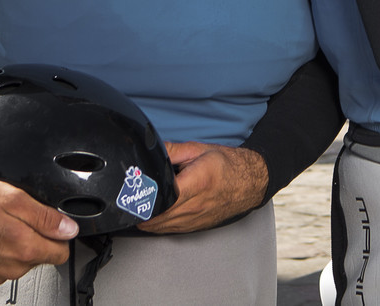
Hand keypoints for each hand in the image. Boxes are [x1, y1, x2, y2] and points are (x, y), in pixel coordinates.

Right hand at [0, 180, 76, 289]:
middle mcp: (10, 267)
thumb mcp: (14, 198)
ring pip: (19, 265)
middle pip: (39, 258)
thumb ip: (46, 217)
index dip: (58, 237)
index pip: (60, 253)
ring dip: (14, 250)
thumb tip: (69, 229)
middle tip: (16, 222)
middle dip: (34, 241)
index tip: (50, 228)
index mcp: (23, 247)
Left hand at [139, 142, 269, 234]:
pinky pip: (168, 230)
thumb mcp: (199, 150)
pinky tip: (153, 214)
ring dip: (145, 219)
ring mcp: (194, 219)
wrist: (251, 182)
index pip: (161, 197)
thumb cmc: (229, 165)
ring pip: (159, 227)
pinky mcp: (195, 226)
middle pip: (155, 216)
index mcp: (196, 182)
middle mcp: (195, 205)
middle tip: (128, 199)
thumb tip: (150, 152)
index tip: (132, 190)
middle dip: (138, 210)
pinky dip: (157, 224)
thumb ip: (171, 150)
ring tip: (137, 206)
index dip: (142, 196)